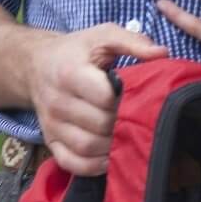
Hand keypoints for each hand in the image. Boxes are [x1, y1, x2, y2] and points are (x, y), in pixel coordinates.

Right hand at [27, 24, 166, 175]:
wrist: (38, 65)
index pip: (105, 97)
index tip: (140, 95)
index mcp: (70, 73)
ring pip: (86, 147)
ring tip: (128, 134)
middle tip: (139, 117)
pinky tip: (111, 155)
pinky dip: (94, 165)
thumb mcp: (103, 35)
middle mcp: (58, 102)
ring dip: (112, 146)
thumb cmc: (77, 50)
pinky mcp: (50, 141)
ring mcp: (52, 125)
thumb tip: (162, 53)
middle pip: (99, 124)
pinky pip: (72, 163)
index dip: (127, 99)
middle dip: (124, 122)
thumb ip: (133, 41)